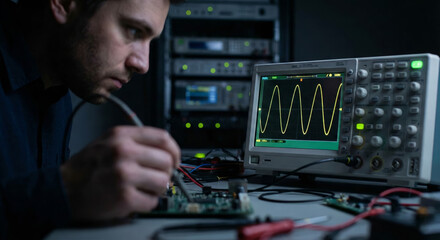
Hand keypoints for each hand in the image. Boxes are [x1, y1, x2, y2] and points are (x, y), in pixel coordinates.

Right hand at [60, 126, 180, 221]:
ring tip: (141, 189)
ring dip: (156, 190)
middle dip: (164, 173)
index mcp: (121, 135)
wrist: (63, 190)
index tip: (175, 160)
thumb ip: (136, 142)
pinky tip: (132, 199)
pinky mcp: (124, 196)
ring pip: (164, 182)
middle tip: (153, 179)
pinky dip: (145, 204)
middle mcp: (122, 151)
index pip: (163, 138)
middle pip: (167, 161)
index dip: (174, 151)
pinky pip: (152, 201)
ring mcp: (123, 174)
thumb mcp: (108, 142)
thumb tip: (167, 153)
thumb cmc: (87, 168)